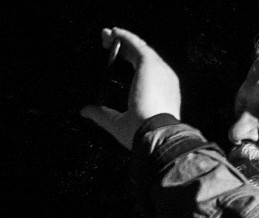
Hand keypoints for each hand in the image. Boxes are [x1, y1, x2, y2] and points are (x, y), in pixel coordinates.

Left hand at [79, 27, 181, 149]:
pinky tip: (113, 32)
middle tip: (106, 41)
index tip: (114, 58)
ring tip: (106, 34)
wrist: (154, 133)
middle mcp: (163, 81)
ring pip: (140, 48)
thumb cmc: (141, 134)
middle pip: (143, 58)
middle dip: (124, 48)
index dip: (129, 63)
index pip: (145, 74)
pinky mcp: (150, 63)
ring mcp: (159, 71)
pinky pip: (136, 44)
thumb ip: (102, 114)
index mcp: (161, 96)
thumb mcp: (117, 123)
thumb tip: (85, 111)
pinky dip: (125, 36)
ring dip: (123, 39)